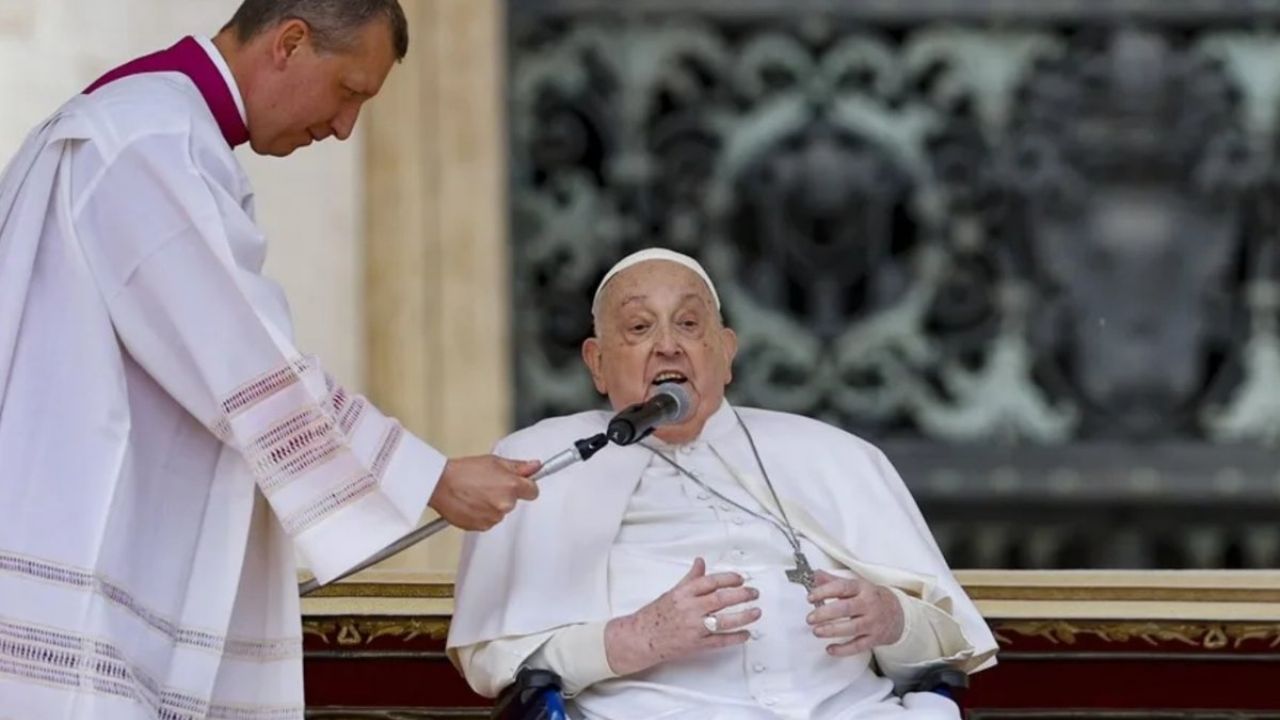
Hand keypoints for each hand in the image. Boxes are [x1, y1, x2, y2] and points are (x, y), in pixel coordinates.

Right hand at [428, 455, 540, 530]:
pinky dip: (482, 514)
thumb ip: (518, 466)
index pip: (533, 491)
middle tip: (488, 485)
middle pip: (515, 502)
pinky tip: (471, 503)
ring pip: (501, 512)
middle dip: (505, 494)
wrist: (440, 484)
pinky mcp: (482, 526)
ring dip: (492, 505)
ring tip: (476, 493)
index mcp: (511, 485)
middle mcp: (505, 503)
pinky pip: (489, 521)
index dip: (526, 486)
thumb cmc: (463, 471)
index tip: (520, 484)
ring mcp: (494, 517)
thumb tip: (535, 466)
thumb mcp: (494, 461)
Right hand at [604, 557, 760, 675]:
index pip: (711, 581)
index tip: (741, 579)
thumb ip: (691, 578)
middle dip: (741, 595)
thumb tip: (701, 563)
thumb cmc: (655, 615)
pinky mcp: (696, 644)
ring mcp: (693, 628)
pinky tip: (745, 634)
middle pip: (721, 599)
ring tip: (756, 612)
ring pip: (723, 621)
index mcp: (684, 593)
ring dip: (743, 616)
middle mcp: (690, 609)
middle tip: (753, 593)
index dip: (729, 579)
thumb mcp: (672, 591)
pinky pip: (720, 641)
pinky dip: (735, 638)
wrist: (641, 638)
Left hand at [805, 571, 903, 656]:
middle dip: (825, 614)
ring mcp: (873, 622)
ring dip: (832, 630)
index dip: (824, 592)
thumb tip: (814, 576)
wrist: (899, 614)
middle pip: (845, 609)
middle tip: (810, 618)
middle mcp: (868, 605)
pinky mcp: (875, 638)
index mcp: (862, 589)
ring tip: (816, 631)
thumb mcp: (856, 585)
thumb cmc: (873, 598)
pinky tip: (830, 649)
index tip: (810, 597)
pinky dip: (843, 649)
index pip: (842, 587)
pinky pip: (858, 646)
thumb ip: (834, 581)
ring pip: (852, 628)